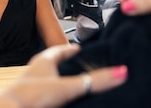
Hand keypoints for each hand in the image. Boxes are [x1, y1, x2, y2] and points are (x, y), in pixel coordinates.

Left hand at [0, 45, 127, 107]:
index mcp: (45, 59)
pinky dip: (57, 95)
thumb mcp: (69, 87)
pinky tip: (64, 102)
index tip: (86, 50)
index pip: (64, 49)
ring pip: (51, 79)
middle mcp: (37, 70)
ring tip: (77, 86)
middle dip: (71, 66)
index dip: (76, 50)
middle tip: (85, 69)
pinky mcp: (31, 99)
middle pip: (57, 64)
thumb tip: (120, 73)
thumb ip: (95, 81)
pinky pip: (47, 94)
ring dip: (63, 82)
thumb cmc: (31, 96)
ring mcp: (32, 85)